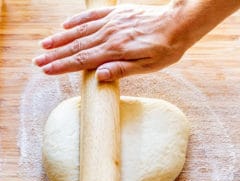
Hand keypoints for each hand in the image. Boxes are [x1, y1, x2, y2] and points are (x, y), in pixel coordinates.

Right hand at [33, 4, 186, 80]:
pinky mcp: (117, 14)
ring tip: (44, 45)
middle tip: (37, 61)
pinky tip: (66, 25)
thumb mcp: (148, 67)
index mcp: (115, 50)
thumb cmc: (166, 49)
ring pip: (80, 31)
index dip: (63, 66)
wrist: (179, 23)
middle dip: (55, 55)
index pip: (82, 60)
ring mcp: (112, 22)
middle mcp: (109, 34)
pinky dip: (77, 20)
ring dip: (60, 39)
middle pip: (76, 46)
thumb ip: (123, 70)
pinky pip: (92, 15)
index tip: (47, 71)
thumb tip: (99, 76)